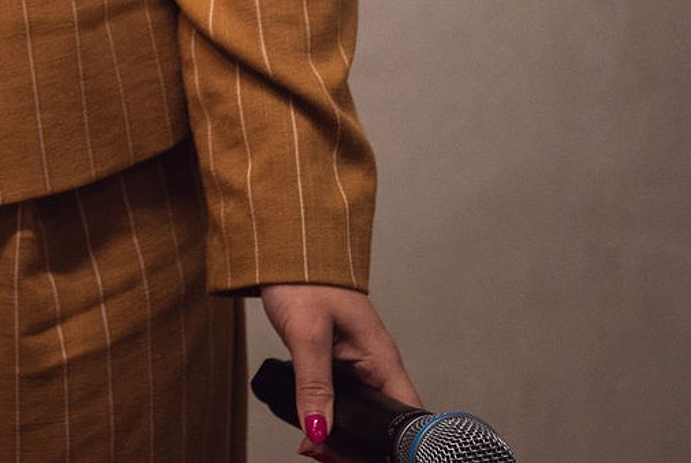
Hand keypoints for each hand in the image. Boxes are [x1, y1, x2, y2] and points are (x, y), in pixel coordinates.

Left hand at [261, 283, 419, 459]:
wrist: (284, 249)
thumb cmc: (303, 278)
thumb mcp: (307, 334)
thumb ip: (313, 384)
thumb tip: (318, 431)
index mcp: (382, 359)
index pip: (406, 415)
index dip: (392, 443)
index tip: (361, 457)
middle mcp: (375, 367)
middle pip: (380, 423)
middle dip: (356, 446)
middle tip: (321, 454)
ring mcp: (356, 367)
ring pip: (358, 415)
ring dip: (339, 434)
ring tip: (314, 447)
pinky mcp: (337, 365)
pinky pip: (341, 401)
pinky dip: (328, 417)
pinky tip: (312, 428)